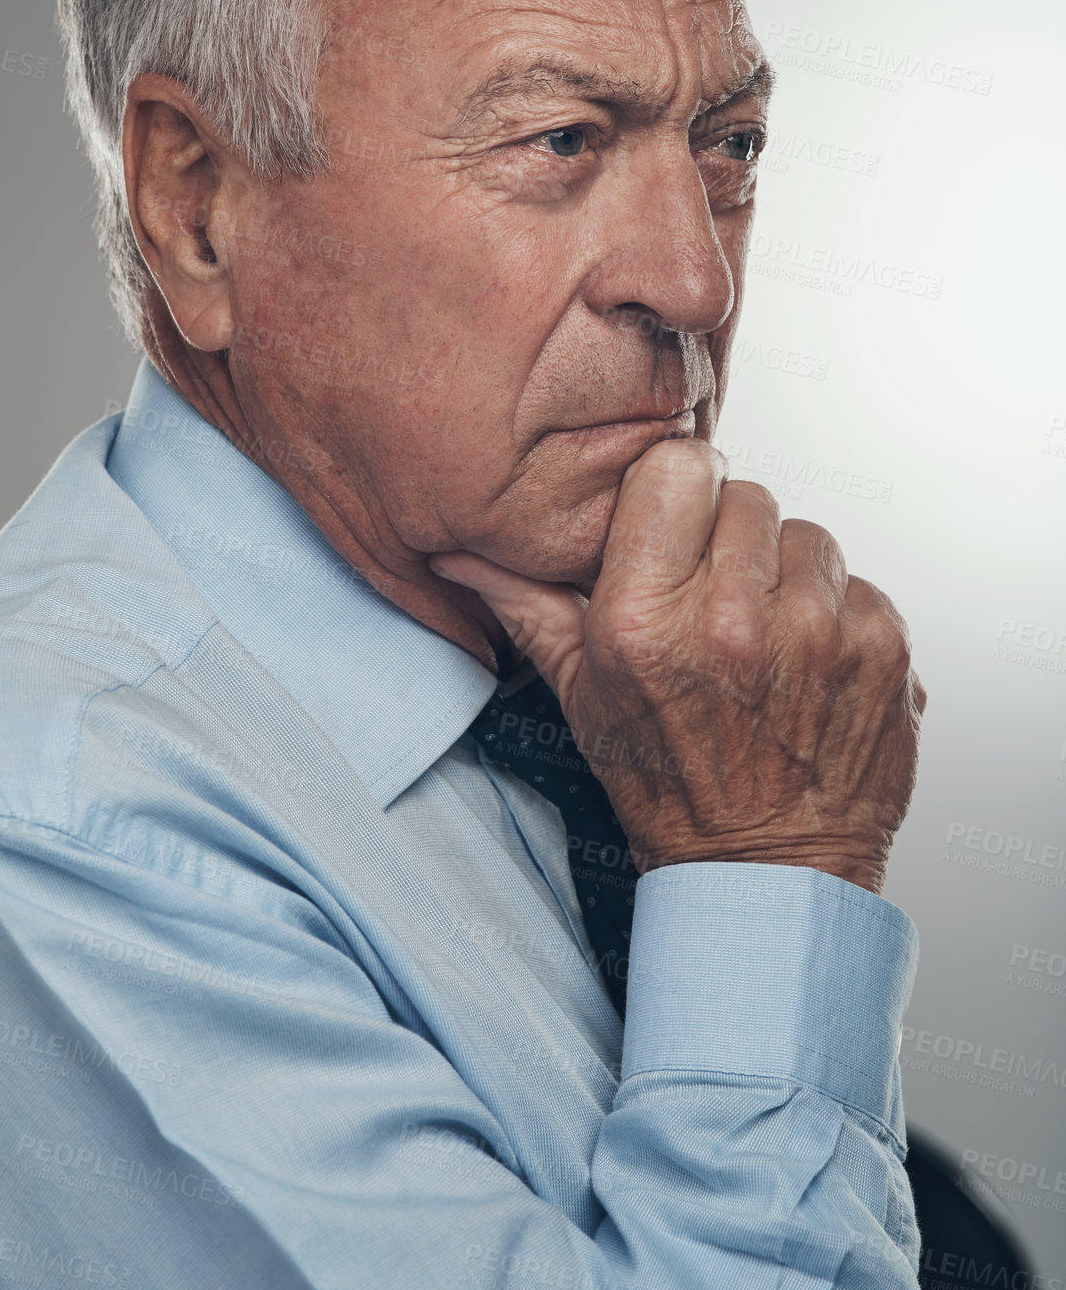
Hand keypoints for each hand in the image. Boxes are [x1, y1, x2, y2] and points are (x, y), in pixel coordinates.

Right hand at [430, 440, 923, 893]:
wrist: (768, 875)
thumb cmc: (671, 788)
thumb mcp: (582, 696)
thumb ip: (527, 607)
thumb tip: (460, 555)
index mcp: (645, 618)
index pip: (676, 467)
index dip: (677, 493)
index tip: (677, 529)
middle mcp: (731, 617)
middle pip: (745, 494)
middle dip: (731, 539)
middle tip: (718, 602)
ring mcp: (817, 631)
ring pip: (806, 534)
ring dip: (788, 575)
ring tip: (765, 640)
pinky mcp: (883, 649)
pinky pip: (860, 583)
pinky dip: (840, 616)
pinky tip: (810, 667)